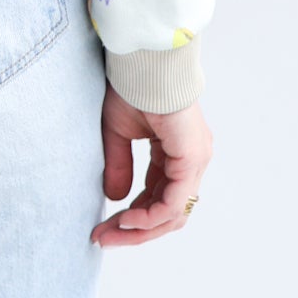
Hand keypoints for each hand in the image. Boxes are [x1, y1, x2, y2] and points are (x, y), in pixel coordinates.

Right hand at [91, 85, 212, 246]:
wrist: (143, 60)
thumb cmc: (131, 86)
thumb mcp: (117, 132)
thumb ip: (119, 165)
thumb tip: (115, 199)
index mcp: (176, 154)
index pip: (157, 198)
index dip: (130, 218)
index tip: (102, 228)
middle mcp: (191, 160)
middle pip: (167, 213)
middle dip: (133, 230)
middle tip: (103, 238)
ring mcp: (195, 160)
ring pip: (173, 213)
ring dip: (140, 228)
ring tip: (109, 233)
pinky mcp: (192, 157)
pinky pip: (174, 200)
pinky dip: (150, 215)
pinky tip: (126, 220)